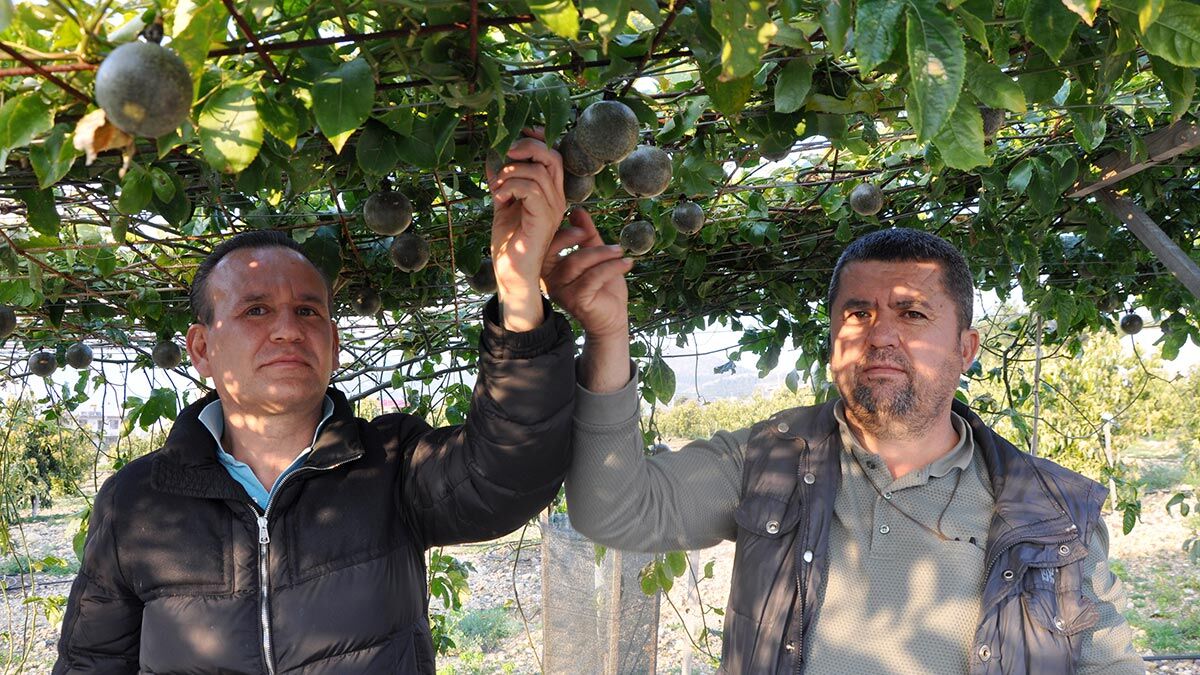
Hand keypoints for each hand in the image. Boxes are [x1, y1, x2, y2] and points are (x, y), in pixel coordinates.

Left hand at [487, 130, 565, 330]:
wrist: (510, 272)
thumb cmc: (508, 242)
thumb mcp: (503, 204)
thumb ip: (503, 182)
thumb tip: (493, 158)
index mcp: (550, 193)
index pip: (553, 155)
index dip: (538, 139)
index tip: (516, 135)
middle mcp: (557, 199)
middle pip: (552, 156)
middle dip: (526, 148)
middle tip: (505, 155)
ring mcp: (553, 209)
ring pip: (537, 172)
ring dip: (510, 173)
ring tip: (497, 188)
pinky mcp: (543, 219)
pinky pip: (531, 188)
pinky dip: (510, 186)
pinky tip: (499, 198)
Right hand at [543, 207, 631, 340]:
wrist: (612, 319)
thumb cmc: (602, 289)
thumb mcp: (595, 256)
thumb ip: (586, 235)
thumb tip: (577, 210)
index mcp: (550, 268)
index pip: (546, 243)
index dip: (562, 232)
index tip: (582, 227)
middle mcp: (550, 280)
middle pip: (558, 250)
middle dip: (576, 238)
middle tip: (591, 233)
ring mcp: (561, 291)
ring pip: (578, 262)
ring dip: (603, 253)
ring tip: (620, 252)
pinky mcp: (577, 300)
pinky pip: (593, 276)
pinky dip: (612, 267)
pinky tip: (626, 263)